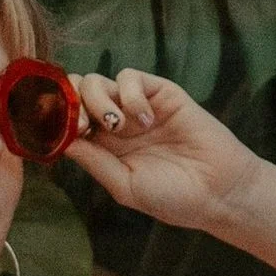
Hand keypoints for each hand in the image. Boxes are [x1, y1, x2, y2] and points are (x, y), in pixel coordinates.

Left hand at [67, 68, 264, 232]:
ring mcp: (137, 107)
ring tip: (118, 126)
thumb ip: (94, 161)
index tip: (61, 130)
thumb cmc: (174, 198)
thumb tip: (61, 140)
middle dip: (72, 103)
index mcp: (104, 148)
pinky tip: (145, 119)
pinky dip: (129, 94)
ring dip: (99, 99)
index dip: (58, 119)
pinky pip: (130, 77)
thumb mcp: (124, 186)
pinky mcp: (161, 93)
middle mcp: (116, 124)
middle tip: (86, 125)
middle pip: (77, 95)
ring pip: (98, 81)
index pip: (68, 121)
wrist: (218, 192)